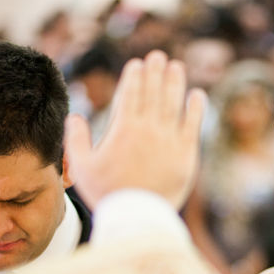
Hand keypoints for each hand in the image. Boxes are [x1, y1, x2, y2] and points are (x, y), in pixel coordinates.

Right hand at [65, 50, 205, 209]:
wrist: (137, 217)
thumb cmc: (107, 193)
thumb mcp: (82, 167)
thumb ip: (76, 140)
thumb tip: (75, 117)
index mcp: (123, 129)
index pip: (131, 94)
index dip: (135, 76)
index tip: (137, 64)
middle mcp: (148, 129)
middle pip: (153, 92)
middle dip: (155, 71)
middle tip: (158, 57)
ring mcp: (169, 140)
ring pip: (174, 103)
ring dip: (175, 82)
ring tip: (176, 67)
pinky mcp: (187, 153)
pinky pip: (193, 124)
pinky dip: (195, 108)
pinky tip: (197, 95)